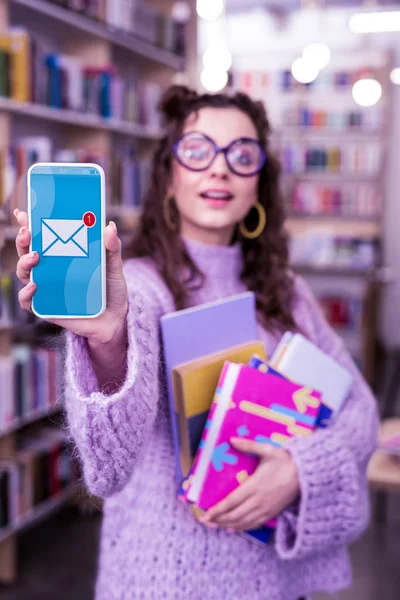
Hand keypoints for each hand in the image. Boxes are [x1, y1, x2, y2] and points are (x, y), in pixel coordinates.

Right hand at [14, 209, 127, 344]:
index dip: (29, 223)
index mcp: (63, 255)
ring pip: (24, 273)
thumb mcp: (114, 266)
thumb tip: (110, 226)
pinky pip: (28, 301)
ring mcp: (47, 288)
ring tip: (35, 256)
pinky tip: (34, 285)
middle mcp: (50, 269)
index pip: (42, 236)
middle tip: (27, 232)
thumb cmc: (111, 289)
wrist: (115, 319)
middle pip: (28, 251)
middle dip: (23, 239)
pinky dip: (26, 294)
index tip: (24, 213)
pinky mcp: (47, 308)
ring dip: (24, 262)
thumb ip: (112, 247)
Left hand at [200, 437, 299, 531]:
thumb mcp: (267, 450)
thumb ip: (248, 445)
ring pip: (243, 522)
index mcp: (255, 485)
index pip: (231, 502)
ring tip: (215, 526)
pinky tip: (234, 529)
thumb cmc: (286, 461)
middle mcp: (259, 500)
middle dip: (218, 520)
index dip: (217, 510)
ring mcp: (266, 509)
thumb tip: (232, 439)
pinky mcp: (273, 513)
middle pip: (235, 515)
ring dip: (228, 525)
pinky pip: (255, 524)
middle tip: (205, 522)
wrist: (306, 475)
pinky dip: (242, 528)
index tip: (205, 514)